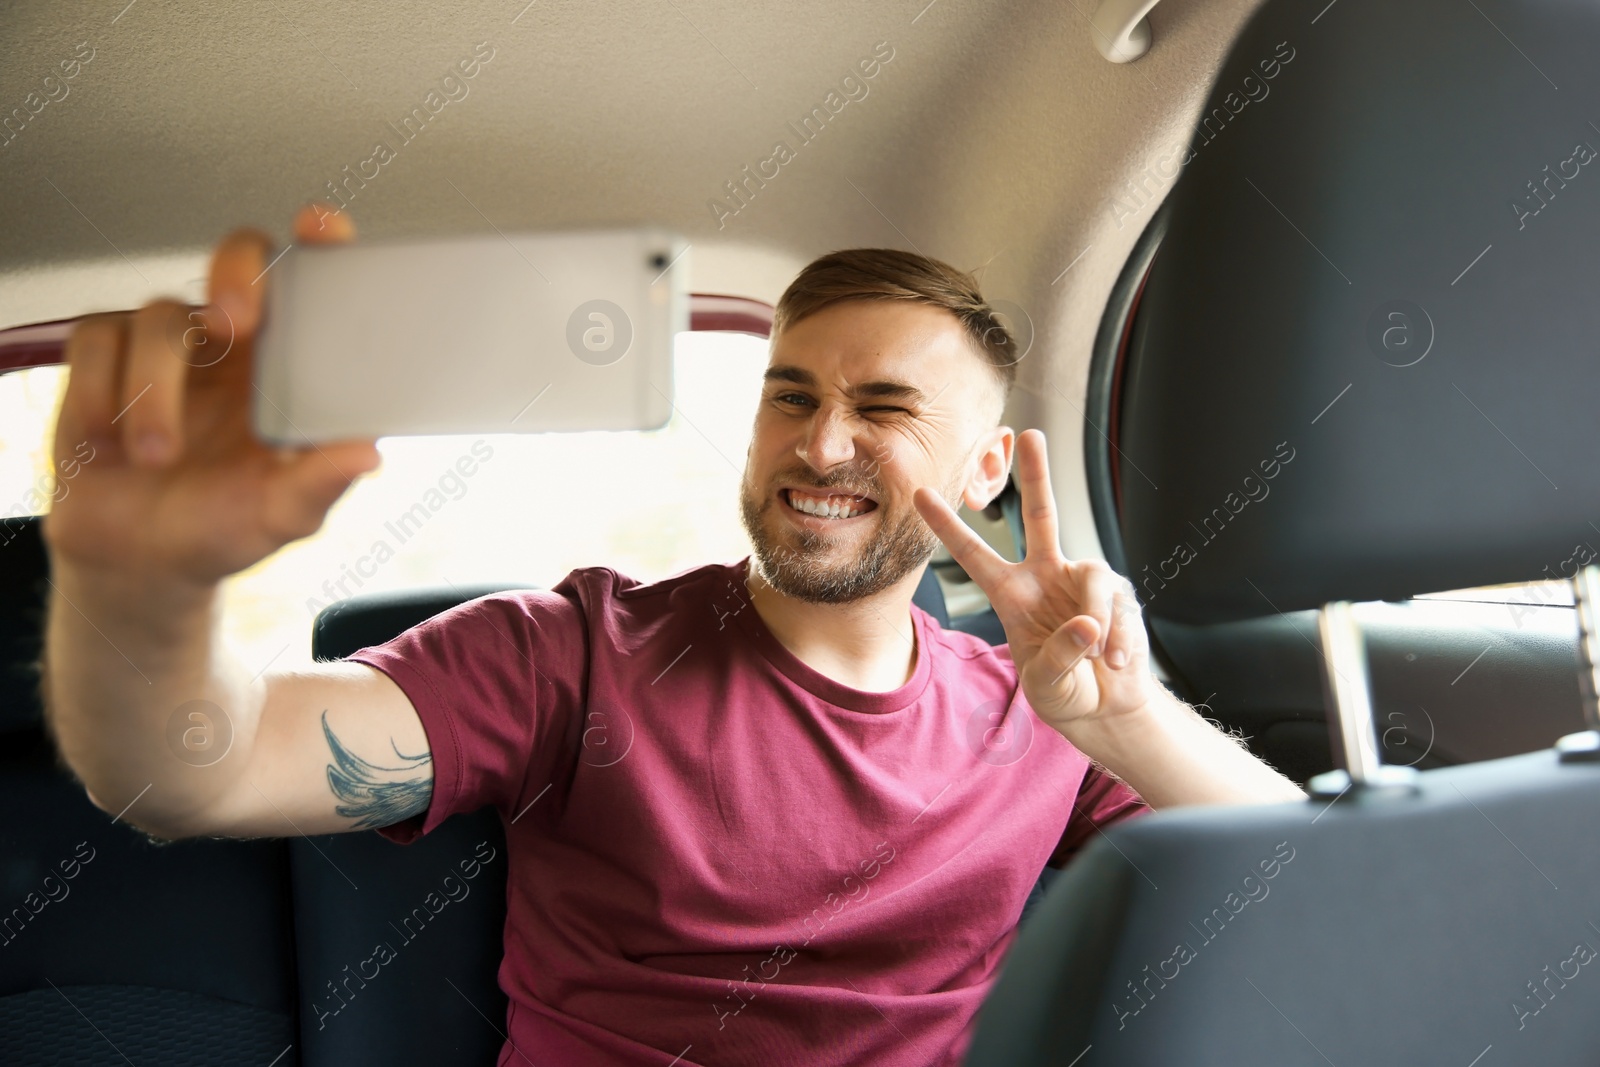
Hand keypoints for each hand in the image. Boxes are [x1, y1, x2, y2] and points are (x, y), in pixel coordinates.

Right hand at [43, 205, 379, 586]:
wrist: (138, 560)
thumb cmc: (222, 524)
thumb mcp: (281, 516)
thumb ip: (320, 483)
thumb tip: (367, 454)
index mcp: (290, 367)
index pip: (314, 285)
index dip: (321, 246)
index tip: (321, 232)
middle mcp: (235, 343)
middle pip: (240, 257)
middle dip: (235, 274)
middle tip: (233, 322)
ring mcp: (170, 343)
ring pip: (160, 316)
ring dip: (155, 390)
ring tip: (157, 455)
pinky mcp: (105, 354)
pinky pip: (97, 340)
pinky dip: (101, 392)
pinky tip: (110, 441)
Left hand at [913, 429, 1157, 732]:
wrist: (1106, 708)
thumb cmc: (1064, 692)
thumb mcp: (1045, 683)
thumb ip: (1059, 655)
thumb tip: (1087, 624)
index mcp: (1011, 594)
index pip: (973, 555)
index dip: (947, 525)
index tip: (919, 493)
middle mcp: (1046, 577)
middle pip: (1040, 516)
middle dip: (1036, 475)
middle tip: (1030, 434)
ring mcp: (1084, 583)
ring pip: (1093, 577)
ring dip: (1098, 622)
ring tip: (1101, 659)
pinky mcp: (1120, 596)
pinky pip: (1120, 610)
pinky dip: (1119, 642)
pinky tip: (1115, 664)